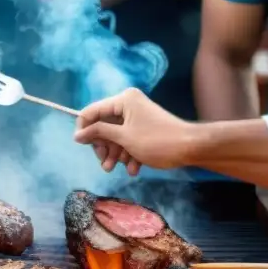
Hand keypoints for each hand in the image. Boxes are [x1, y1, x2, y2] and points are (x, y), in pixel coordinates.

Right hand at [73, 88, 192, 175]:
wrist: (191, 148)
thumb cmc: (156, 141)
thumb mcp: (124, 138)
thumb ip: (99, 133)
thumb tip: (76, 135)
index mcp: (123, 100)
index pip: (92, 111)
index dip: (84, 129)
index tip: (81, 146)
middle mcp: (128, 105)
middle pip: (104, 126)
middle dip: (104, 147)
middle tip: (105, 163)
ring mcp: (137, 117)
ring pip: (116, 136)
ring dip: (116, 154)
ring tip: (118, 168)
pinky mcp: (144, 129)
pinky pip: (129, 140)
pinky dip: (129, 154)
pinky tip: (134, 168)